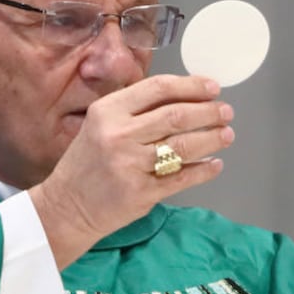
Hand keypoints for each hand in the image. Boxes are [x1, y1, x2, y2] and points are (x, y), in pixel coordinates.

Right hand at [30, 75, 232, 266]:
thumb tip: (186, 97)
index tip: (213, 88)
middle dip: (209, 112)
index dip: (191, 86)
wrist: (66, 207)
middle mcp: (119, 135)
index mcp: (108, 111)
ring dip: (212, 138)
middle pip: (176, 116)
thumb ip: (136, 110)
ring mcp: (130, 165)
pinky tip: (215, 164)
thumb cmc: (88, 162)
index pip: (158, 89)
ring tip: (227, 134)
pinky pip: (182, 178)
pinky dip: (204, 170)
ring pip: (183, 146)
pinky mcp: (141, 193)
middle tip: (226, 112)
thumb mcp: (101, 125)